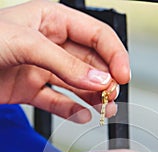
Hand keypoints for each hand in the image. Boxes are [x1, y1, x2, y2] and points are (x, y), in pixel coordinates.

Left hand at [0, 0, 128, 119]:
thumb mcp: (26, 44)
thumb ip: (65, 64)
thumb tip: (98, 81)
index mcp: (53, 21)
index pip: (97, 36)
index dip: (114, 55)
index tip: (123, 76)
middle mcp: (51, 45)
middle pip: (90, 64)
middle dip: (105, 81)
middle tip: (112, 97)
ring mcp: (42, 69)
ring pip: (78, 85)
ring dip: (94, 98)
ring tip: (105, 111)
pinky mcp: (32, 90)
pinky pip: (59, 102)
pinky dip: (72, 111)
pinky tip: (83, 116)